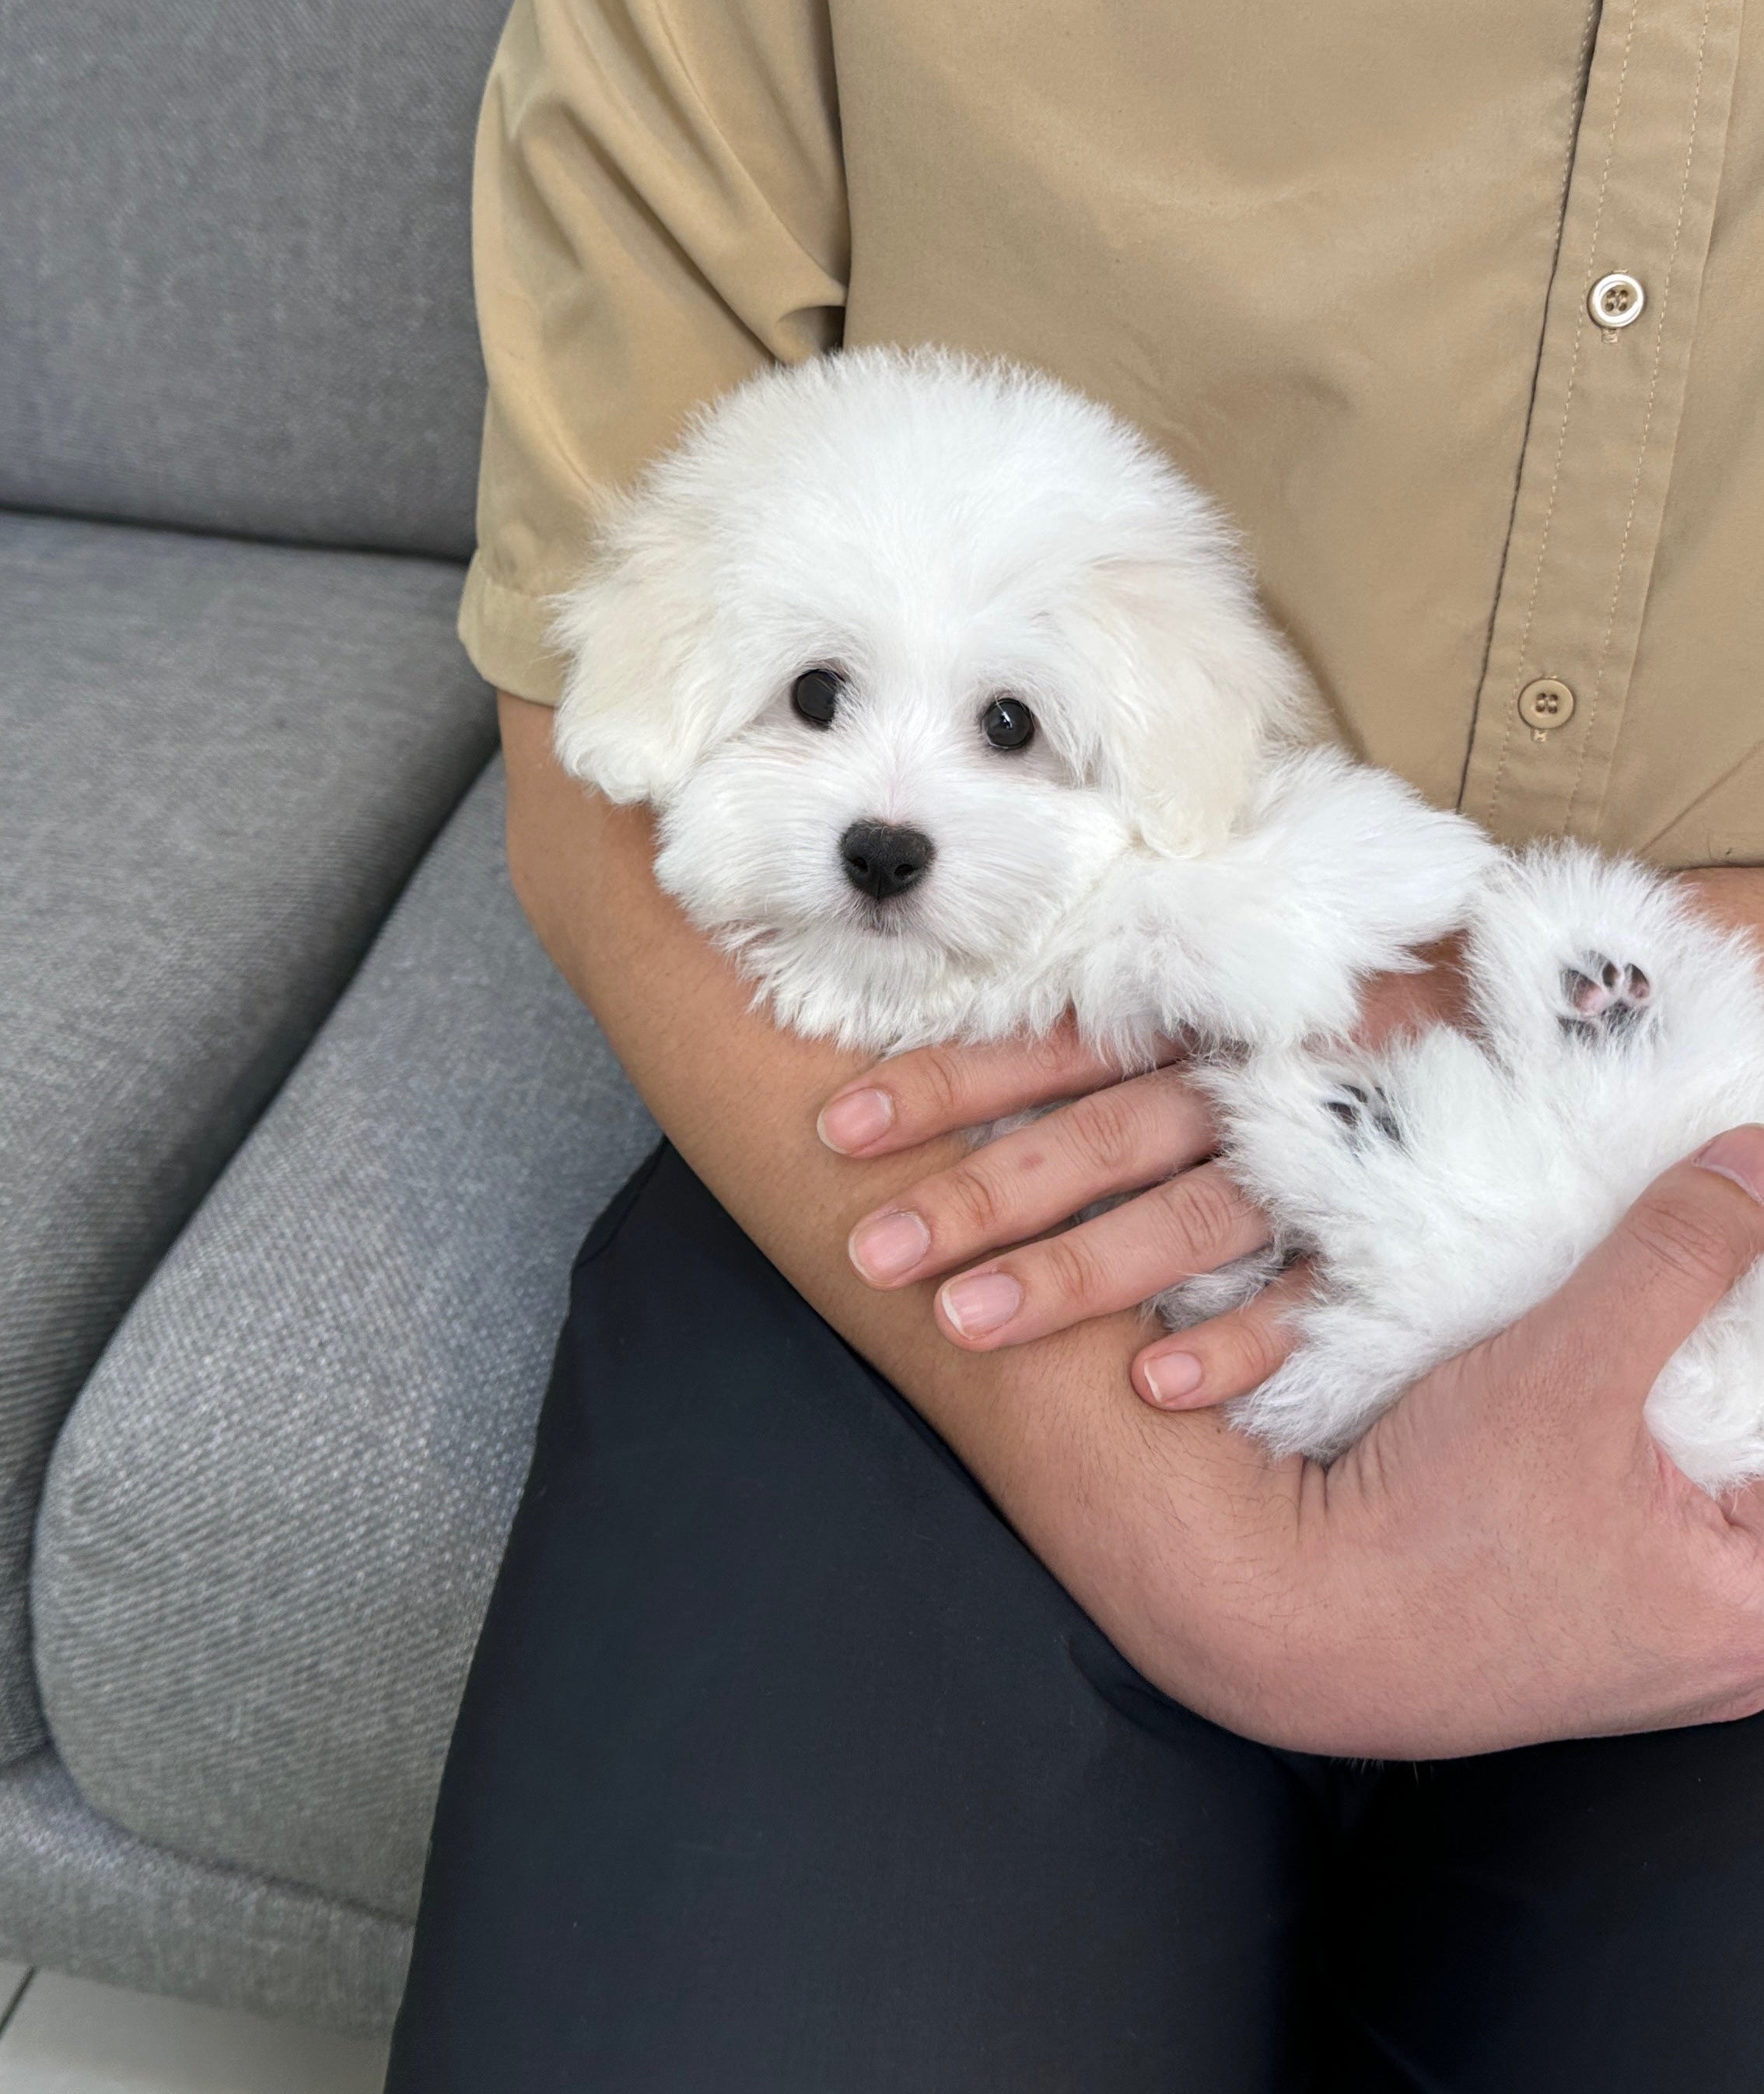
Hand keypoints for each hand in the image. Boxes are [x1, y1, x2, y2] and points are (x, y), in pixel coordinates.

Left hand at [822, 950, 1467, 1404]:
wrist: (1538, 1014)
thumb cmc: (1345, 1014)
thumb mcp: (1238, 990)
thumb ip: (1128, 1017)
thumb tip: (971, 1058)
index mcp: (1200, 1016)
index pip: (1053, 1045)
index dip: (945, 1083)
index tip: (836, 1128)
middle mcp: (1248, 1079)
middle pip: (1097, 1138)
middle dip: (980, 1196)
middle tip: (871, 1254)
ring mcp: (1327, 1151)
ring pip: (1189, 1215)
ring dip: (1078, 1272)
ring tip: (971, 1324)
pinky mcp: (1400, 1223)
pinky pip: (1318, 1290)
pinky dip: (1243, 1338)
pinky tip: (1156, 1389)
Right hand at [1195, 1130, 1763, 1754]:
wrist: (1289, 1616)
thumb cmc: (1426, 1538)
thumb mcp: (1567, 1374)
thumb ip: (1677, 1261)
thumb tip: (1751, 1168)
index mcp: (1762, 1609)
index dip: (1756, 1322)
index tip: (1730, 1247)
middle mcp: (1729, 1641)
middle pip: (1752, 1454)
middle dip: (1721, 1356)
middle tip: (1694, 1257)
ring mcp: (1660, 1635)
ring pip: (1702, 1472)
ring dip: (1672, 1383)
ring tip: (1629, 1310)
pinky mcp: (1593, 1612)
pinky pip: (1647, 1498)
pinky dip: (1626, 1421)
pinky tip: (1582, 1364)